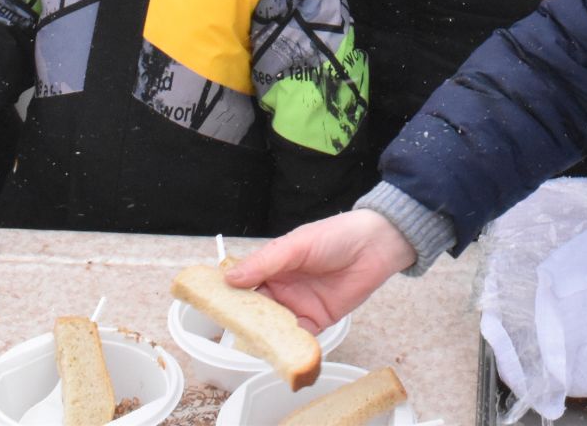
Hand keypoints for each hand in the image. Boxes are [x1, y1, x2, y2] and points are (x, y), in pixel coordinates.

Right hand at [224, 210, 415, 333]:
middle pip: (256, 309)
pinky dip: (290, 345)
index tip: (211, 306)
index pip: (244, 284)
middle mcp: (282, 288)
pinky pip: (299, 337)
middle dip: (244, 321)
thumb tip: (230, 278)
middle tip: (229, 332)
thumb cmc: (335, 236)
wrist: (375, 246)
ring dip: (265, 336)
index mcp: (273, 266)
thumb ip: (265, 263)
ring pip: (274, 326)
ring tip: (251, 346)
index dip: (229, 295)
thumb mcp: (296, 245)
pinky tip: (281, 350)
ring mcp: (298, 306)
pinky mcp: (317, 321)